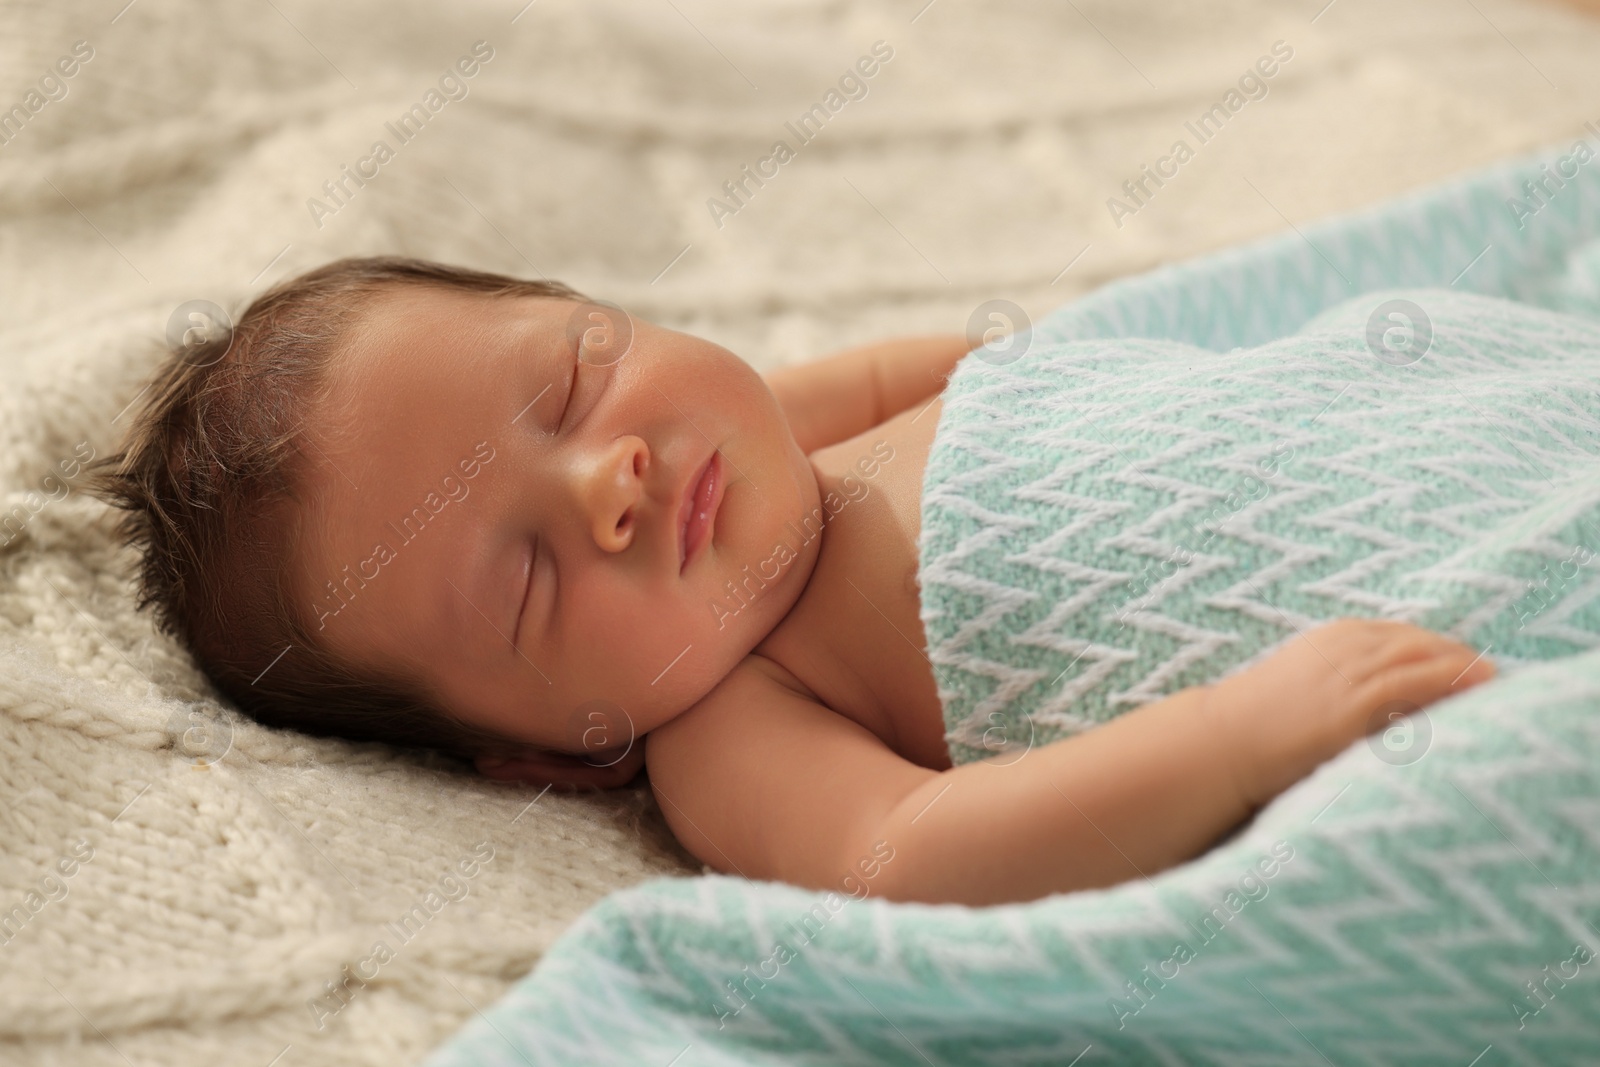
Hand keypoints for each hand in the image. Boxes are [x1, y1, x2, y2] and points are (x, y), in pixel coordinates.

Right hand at [1199, 618, 1495, 809]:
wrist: (1224, 742)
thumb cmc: (1255, 725)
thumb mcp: (1301, 686)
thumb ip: (1337, 682)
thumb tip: (1372, 702)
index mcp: (1331, 637)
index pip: (1400, 633)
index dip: (1434, 647)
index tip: (1460, 664)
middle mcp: (1346, 645)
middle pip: (1419, 640)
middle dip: (1455, 654)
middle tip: (1487, 673)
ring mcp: (1352, 671)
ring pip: (1426, 655)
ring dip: (1464, 666)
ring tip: (1493, 681)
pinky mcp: (1357, 701)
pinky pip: (1418, 681)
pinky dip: (1454, 680)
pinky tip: (1479, 687)